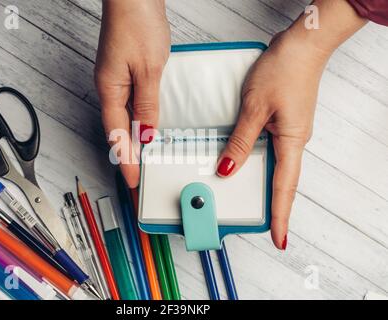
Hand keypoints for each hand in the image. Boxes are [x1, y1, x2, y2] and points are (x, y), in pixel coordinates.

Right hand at [95, 0, 169, 187]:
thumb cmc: (137, 23)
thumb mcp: (148, 69)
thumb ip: (148, 104)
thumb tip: (147, 133)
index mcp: (110, 90)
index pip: (118, 135)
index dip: (126, 160)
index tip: (134, 181)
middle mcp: (108, 88)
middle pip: (117, 130)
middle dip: (127, 156)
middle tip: (138, 177)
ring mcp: (115, 79)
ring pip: (123, 119)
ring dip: (133, 140)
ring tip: (142, 161)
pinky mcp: (124, 72)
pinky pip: (129, 104)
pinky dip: (137, 121)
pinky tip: (145, 128)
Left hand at [216, 0, 365, 249]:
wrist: (302, 45)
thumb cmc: (284, 70)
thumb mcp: (254, 108)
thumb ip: (241, 141)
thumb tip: (227, 169)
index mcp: (292, 141)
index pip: (284, 188)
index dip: (280, 215)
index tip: (279, 239)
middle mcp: (294, 141)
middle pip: (282, 181)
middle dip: (274, 206)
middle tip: (266, 227)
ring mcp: (290, 131)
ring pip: (275, 165)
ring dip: (264, 183)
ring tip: (254, 202)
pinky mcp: (284, 121)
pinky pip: (271, 149)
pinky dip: (259, 161)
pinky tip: (248, 165)